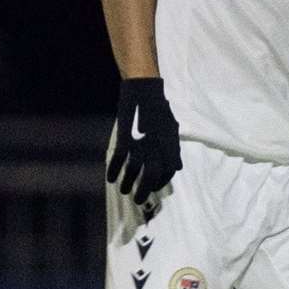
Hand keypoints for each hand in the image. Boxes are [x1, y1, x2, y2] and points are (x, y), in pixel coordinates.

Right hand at [106, 77, 182, 204]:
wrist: (144, 89)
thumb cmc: (159, 108)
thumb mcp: (171, 128)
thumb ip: (173, 149)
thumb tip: (177, 168)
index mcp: (171, 144)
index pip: (168, 171)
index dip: (161, 182)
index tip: (155, 188)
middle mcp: (157, 145)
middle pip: (151, 175)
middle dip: (144, 190)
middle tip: (138, 200)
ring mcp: (141, 141)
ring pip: (133, 170)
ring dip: (128, 182)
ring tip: (124, 191)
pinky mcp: (125, 137)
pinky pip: (119, 158)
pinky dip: (113, 170)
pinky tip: (110, 178)